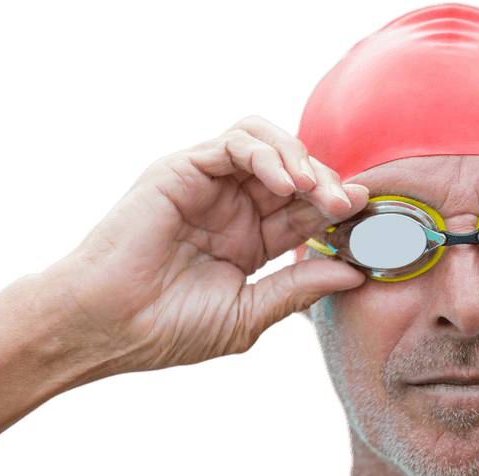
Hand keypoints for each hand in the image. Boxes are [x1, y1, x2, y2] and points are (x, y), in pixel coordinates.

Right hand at [46, 116, 367, 375]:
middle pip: (297, 174)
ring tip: (318, 192)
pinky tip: (285, 183)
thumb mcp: (251, 314)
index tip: (368, 220)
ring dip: (303, 161)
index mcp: (252, 242)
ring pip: (271, 146)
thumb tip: (355, 274)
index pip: (307, 214)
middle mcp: (235, 209)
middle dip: (329, 185)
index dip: (339, 212)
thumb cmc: (170, 330)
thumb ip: (299, 289)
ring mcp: (210, 187)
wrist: (110, 328)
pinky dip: (267, 154)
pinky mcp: (185, 169)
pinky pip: (237, 142)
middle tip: (349, 205)